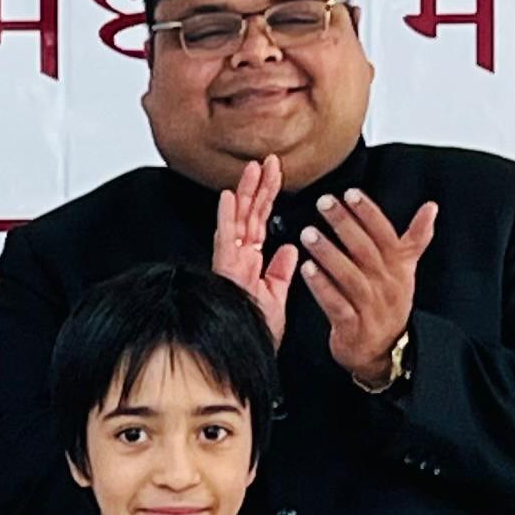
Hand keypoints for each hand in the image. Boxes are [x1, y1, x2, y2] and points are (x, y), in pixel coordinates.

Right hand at [210, 157, 298, 344]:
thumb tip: (289, 249)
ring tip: (254, 167)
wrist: (250, 354)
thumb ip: (281, 272)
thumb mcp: (277, 298)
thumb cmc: (257, 333)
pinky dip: (227, 218)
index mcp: (252, 263)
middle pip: (250, 214)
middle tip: (268, 160)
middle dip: (259, 186)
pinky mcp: (225, 270)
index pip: (261, 221)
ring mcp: (231, 263)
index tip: (276, 173)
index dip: (269, 196)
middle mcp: (239, 259)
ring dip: (245, 192)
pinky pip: (226, 240)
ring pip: (239, 220)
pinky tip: (230, 196)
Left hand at [300, 188, 438, 382]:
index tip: (351, 193)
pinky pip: (336, 304)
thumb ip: (416, 238)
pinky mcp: (353, 327)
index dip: (369, 213)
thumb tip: (431, 207)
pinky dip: (322, 287)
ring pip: (350, 276)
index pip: (386, 235)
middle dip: (345, 224)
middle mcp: (387, 285)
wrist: (386, 352)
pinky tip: (306, 270)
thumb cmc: (389, 304)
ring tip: (309, 233)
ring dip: (328, 253)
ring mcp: (371, 307)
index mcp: (399, 269)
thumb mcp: (407, 271)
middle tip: (324, 203)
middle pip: (366, 250)